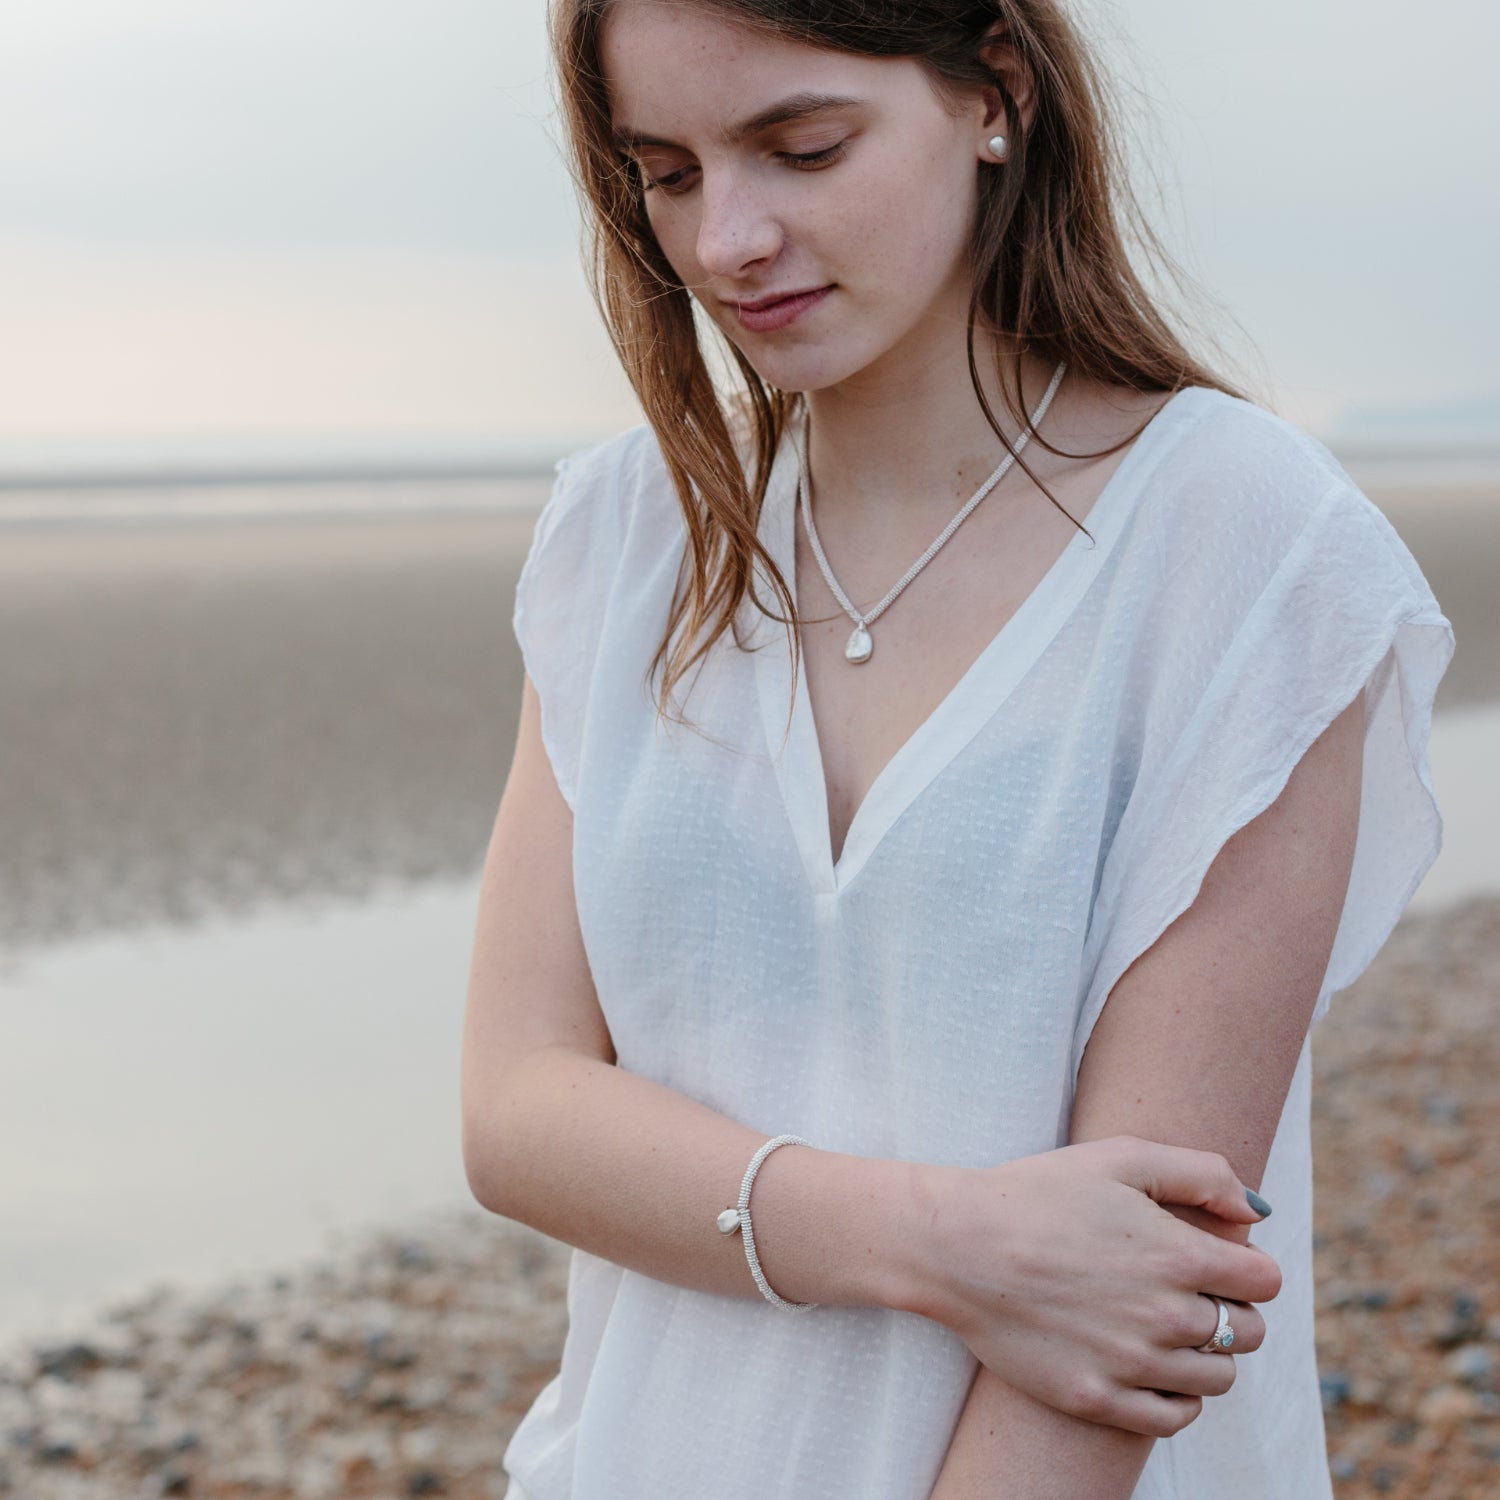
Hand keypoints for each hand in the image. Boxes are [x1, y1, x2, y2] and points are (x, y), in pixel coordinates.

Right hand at [905, 1136, 1281, 1436]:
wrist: (957, 1246)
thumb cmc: (1036, 1192)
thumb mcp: (1119, 1156)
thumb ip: (1202, 1173)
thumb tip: (1257, 1211)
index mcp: (1177, 1254)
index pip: (1265, 1280)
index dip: (1249, 1265)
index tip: (1221, 1259)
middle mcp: (1165, 1315)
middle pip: (1250, 1331)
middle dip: (1233, 1308)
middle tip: (1191, 1290)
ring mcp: (1132, 1364)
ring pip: (1219, 1377)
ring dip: (1208, 1352)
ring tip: (1167, 1326)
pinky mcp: (1098, 1400)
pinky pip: (1175, 1418)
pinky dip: (1179, 1397)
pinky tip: (1152, 1366)